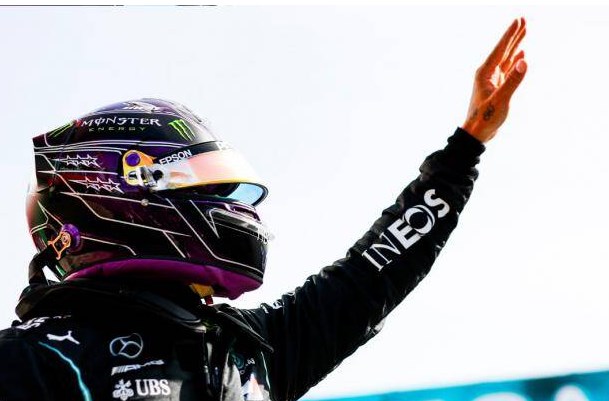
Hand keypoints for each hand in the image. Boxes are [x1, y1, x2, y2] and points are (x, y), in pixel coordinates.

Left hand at [462, 18, 526, 142]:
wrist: (477, 133)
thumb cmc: (485, 118)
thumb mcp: (500, 100)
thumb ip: (512, 81)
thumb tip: (524, 61)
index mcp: (485, 73)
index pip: (500, 50)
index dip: (510, 35)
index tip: (518, 21)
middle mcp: (487, 74)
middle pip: (503, 50)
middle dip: (513, 36)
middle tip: (523, 20)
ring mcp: (491, 80)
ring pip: (506, 58)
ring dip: (515, 46)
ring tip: (524, 32)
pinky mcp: (496, 87)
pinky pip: (507, 69)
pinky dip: (514, 61)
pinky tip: (520, 55)